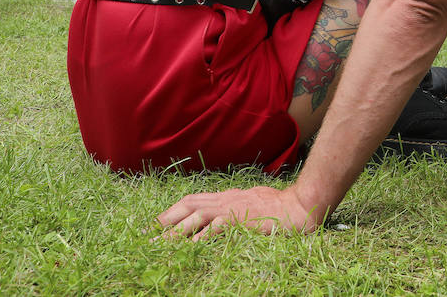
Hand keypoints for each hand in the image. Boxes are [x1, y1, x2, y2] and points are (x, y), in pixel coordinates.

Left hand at [157, 186, 323, 239]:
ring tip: (158, 248)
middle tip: (146, 238)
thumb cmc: (281, 207)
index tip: (155, 226)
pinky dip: (200, 239)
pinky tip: (189, 249)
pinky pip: (215, 228)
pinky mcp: (241, 218)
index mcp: (226, 197)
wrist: (301, 206)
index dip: (172, 213)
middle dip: (165, 221)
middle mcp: (225, 199)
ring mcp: (233, 208)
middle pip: (187, 206)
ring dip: (175, 233)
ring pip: (195, 217)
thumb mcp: (253, 203)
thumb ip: (237, 208)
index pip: (192, 201)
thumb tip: (224, 220)